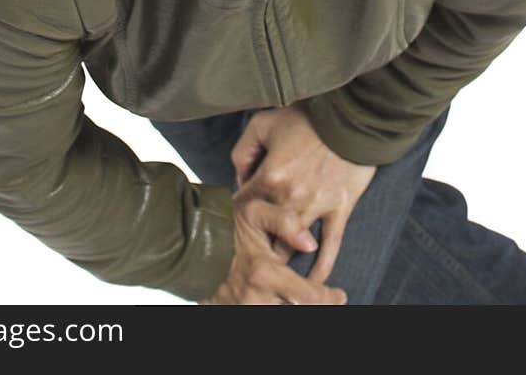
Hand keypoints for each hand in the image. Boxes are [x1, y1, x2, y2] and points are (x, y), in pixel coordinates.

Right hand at [198, 190, 347, 304]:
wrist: (185, 241)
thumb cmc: (223, 223)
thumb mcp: (254, 211)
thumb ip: (285, 221)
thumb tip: (312, 242)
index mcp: (264, 272)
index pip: (308, 297)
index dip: (328, 298)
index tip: (340, 295)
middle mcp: (254, 297)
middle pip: (295, 313)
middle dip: (312, 308)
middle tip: (326, 301)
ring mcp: (240, 308)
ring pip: (277, 316)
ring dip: (292, 308)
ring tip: (302, 300)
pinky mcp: (228, 312)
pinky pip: (255, 315)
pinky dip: (270, 309)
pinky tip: (275, 300)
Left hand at [230, 102, 375, 284]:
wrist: (352, 117)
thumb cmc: (307, 117)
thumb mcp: (264, 123)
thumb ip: (243, 150)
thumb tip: (240, 177)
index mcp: (269, 176)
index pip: (243, 205)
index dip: (240, 209)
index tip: (242, 215)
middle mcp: (290, 197)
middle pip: (265, 234)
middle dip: (257, 245)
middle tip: (253, 252)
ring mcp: (316, 206)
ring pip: (293, 246)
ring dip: (283, 260)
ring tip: (276, 273)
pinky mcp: (339, 209)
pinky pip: (329, 246)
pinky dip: (321, 267)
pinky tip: (314, 283)